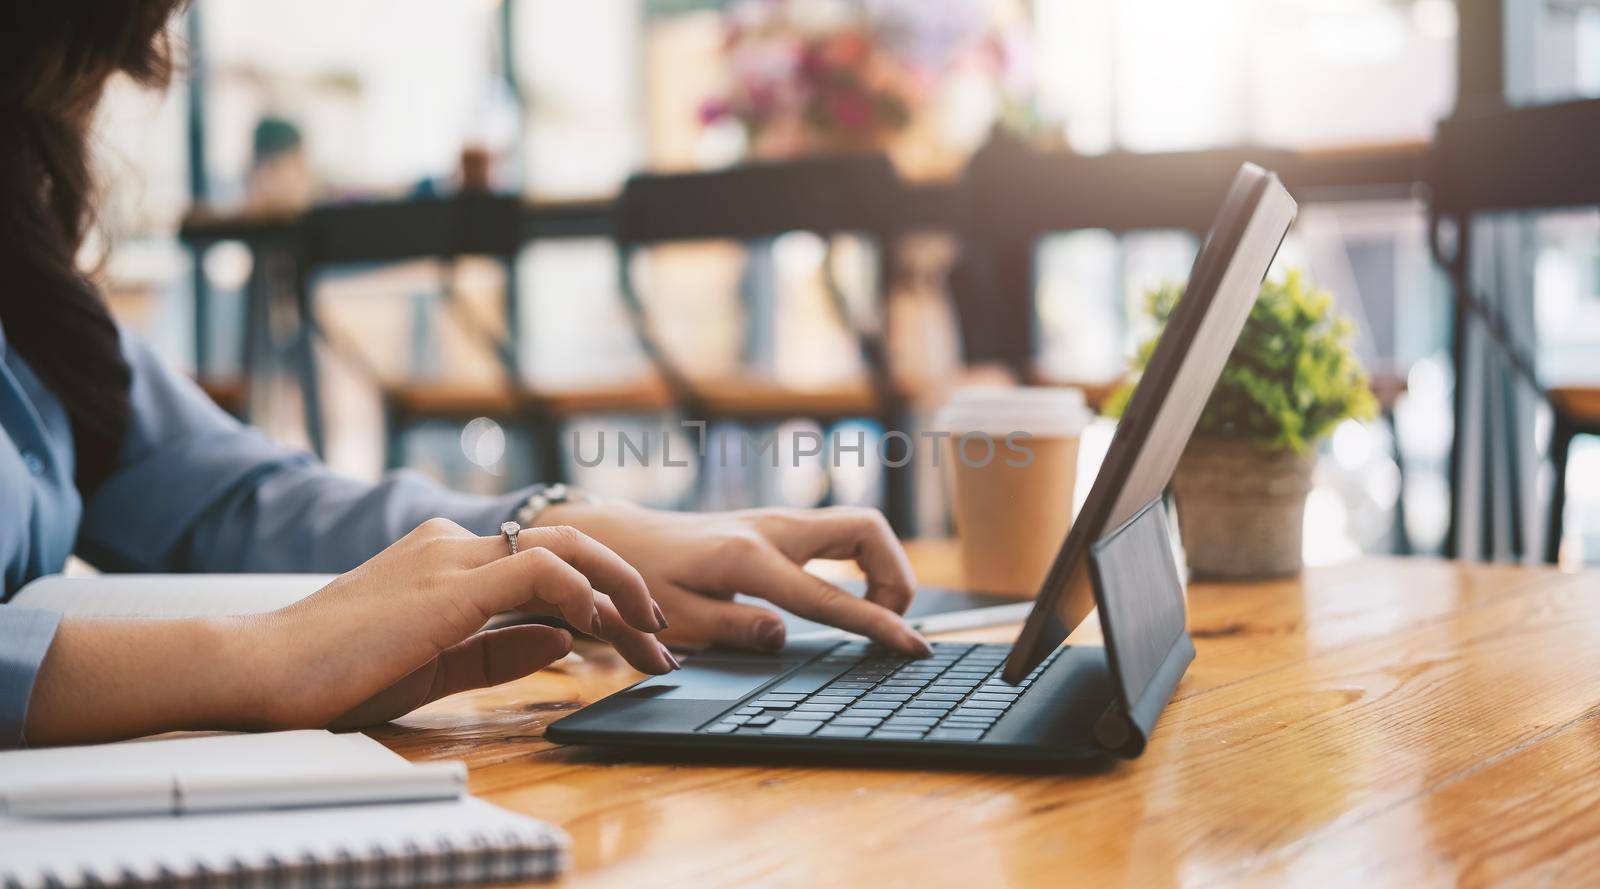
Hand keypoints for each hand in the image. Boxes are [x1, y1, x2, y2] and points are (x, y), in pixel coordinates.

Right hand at [252, 517, 677, 729]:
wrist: (262, 670)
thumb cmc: (335, 673)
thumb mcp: (436, 666)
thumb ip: (498, 649)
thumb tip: (562, 640)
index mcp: (448, 558)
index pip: (547, 564)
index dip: (602, 596)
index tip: (637, 637)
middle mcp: (454, 543)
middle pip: (569, 547)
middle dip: (629, 587)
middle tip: (665, 635)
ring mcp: (451, 556)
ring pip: (564, 551)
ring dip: (620, 591)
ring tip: (652, 633)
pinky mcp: (448, 583)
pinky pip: (537, 570)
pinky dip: (580, 592)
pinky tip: (601, 625)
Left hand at [536, 503, 929, 656]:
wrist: (621, 537)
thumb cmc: (643, 581)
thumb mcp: (674, 618)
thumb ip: (731, 629)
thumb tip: (783, 637)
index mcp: (748, 559)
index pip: (829, 597)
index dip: (878, 624)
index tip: (912, 646)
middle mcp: (772, 530)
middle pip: (866, 530)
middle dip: (897, 575)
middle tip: (889, 621)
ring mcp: (779, 522)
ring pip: (860, 527)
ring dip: (884, 567)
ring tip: (873, 612)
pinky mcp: (780, 525)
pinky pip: (841, 534)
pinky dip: (863, 562)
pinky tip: (849, 595)